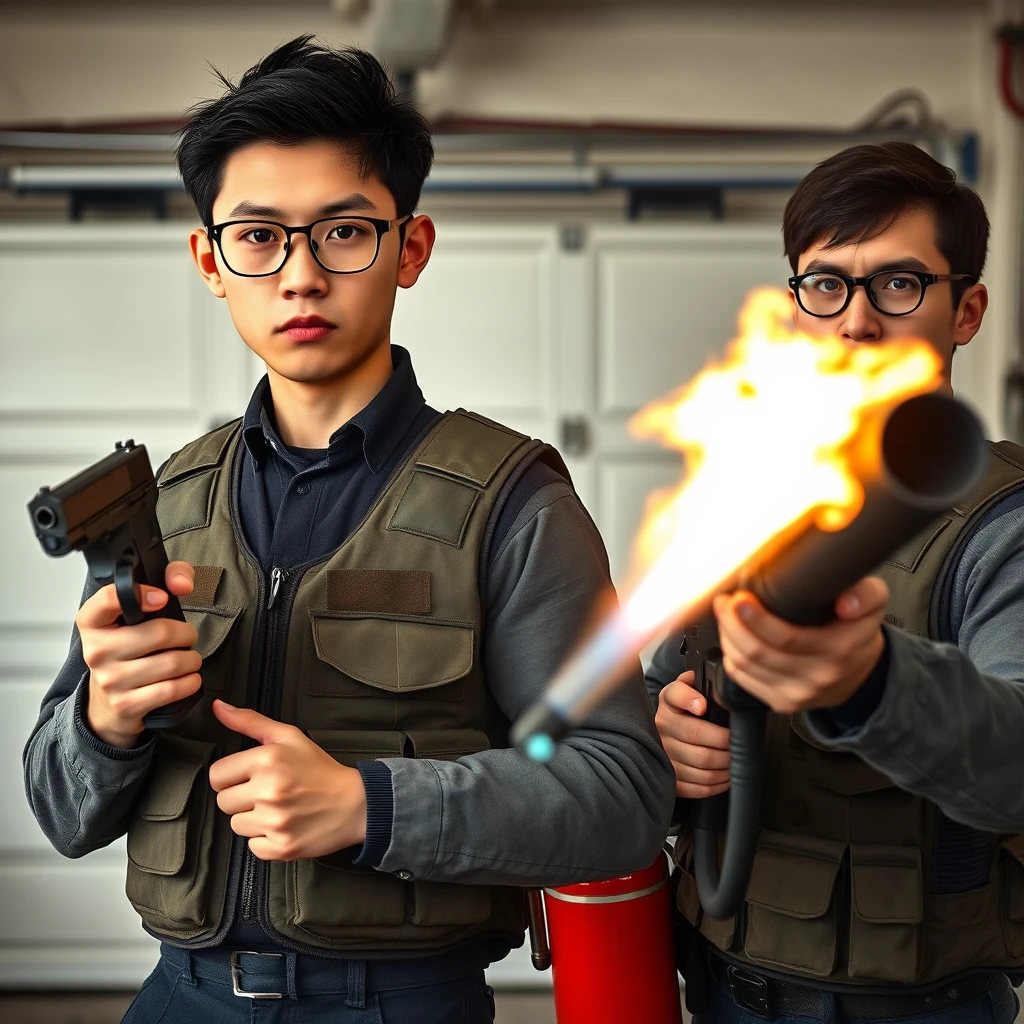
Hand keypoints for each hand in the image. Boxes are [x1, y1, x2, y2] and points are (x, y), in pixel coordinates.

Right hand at [78, 561, 199, 748]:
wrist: (107, 703)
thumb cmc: (128, 650)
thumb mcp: (137, 614)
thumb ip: (167, 579)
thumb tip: (182, 583)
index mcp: (93, 622)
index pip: (111, 598)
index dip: (143, 593)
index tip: (161, 598)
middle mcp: (97, 651)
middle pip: (160, 632)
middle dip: (186, 633)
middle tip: (185, 637)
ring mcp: (110, 680)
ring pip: (172, 662)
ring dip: (191, 659)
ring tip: (186, 658)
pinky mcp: (126, 704)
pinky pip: (172, 689)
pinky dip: (190, 682)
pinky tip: (185, 678)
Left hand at [209, 701, 367, 860]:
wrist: (354, 804)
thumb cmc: (320, 769)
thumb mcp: (289, 737)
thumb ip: (250, 721)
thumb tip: (218, 707)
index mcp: (267, 760)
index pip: (217, 775)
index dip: (231, 775)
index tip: (248, 776)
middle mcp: (268, 790)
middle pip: (223, 801)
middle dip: (241, 797)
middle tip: (267, 792)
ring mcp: (275, 821)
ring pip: (236, 825)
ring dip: (252, 819)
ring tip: (277, 809)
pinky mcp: (281, 846)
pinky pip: (252, 846)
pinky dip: (265, 839)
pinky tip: (283, 825)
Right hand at [655, 671, 730, 798]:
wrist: (665, 735)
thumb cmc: (684, 712)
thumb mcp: (686, 689)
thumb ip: (695, 682)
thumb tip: (707, 683)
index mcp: (668, 703)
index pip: (676, 696)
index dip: (690, 700)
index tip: (703, 706)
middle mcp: (662, 729)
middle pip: (698, 738)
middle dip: (726, 744)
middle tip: (739, 744)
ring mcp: (665, 756)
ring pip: (702, 767)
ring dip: (726, 767)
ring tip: (736, 761)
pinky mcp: (671, 779)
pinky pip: (698, 787)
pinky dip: (718, 784)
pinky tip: (725, 776)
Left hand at [712, 576, 888, 713]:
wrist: (862, 674)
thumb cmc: (857, 631)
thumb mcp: (873, 602)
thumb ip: (866, 594)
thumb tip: (847, 602)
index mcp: (837, 650)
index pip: (786, 638)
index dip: (756, 618)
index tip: (740, 598)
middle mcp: (816, 676)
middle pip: (757, 652)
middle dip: (732, 624)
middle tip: (725, 602)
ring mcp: (797, 694)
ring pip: (744, 667)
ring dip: (727, 637)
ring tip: (725, 614)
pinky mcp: (782, 703)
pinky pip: (743, 680)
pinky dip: (730, 656)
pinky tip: (731, 638)